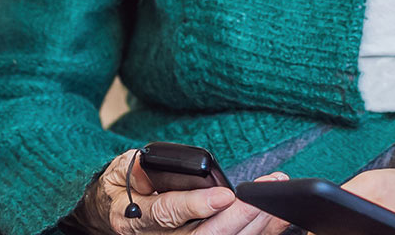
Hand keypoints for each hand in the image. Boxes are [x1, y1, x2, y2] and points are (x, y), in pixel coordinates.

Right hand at [74, 149, 287, 234]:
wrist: (117, 213)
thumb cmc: (124, 188)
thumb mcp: (119, 172)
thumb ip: (135, 170)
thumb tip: (150, 166)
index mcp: (135, 219)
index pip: (167, 214)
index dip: (197, 206)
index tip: (225, 195)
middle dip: (238, 217)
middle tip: (263, 197)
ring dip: (254, 226)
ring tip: (277, 203)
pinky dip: (258, 233)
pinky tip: (276, 219)